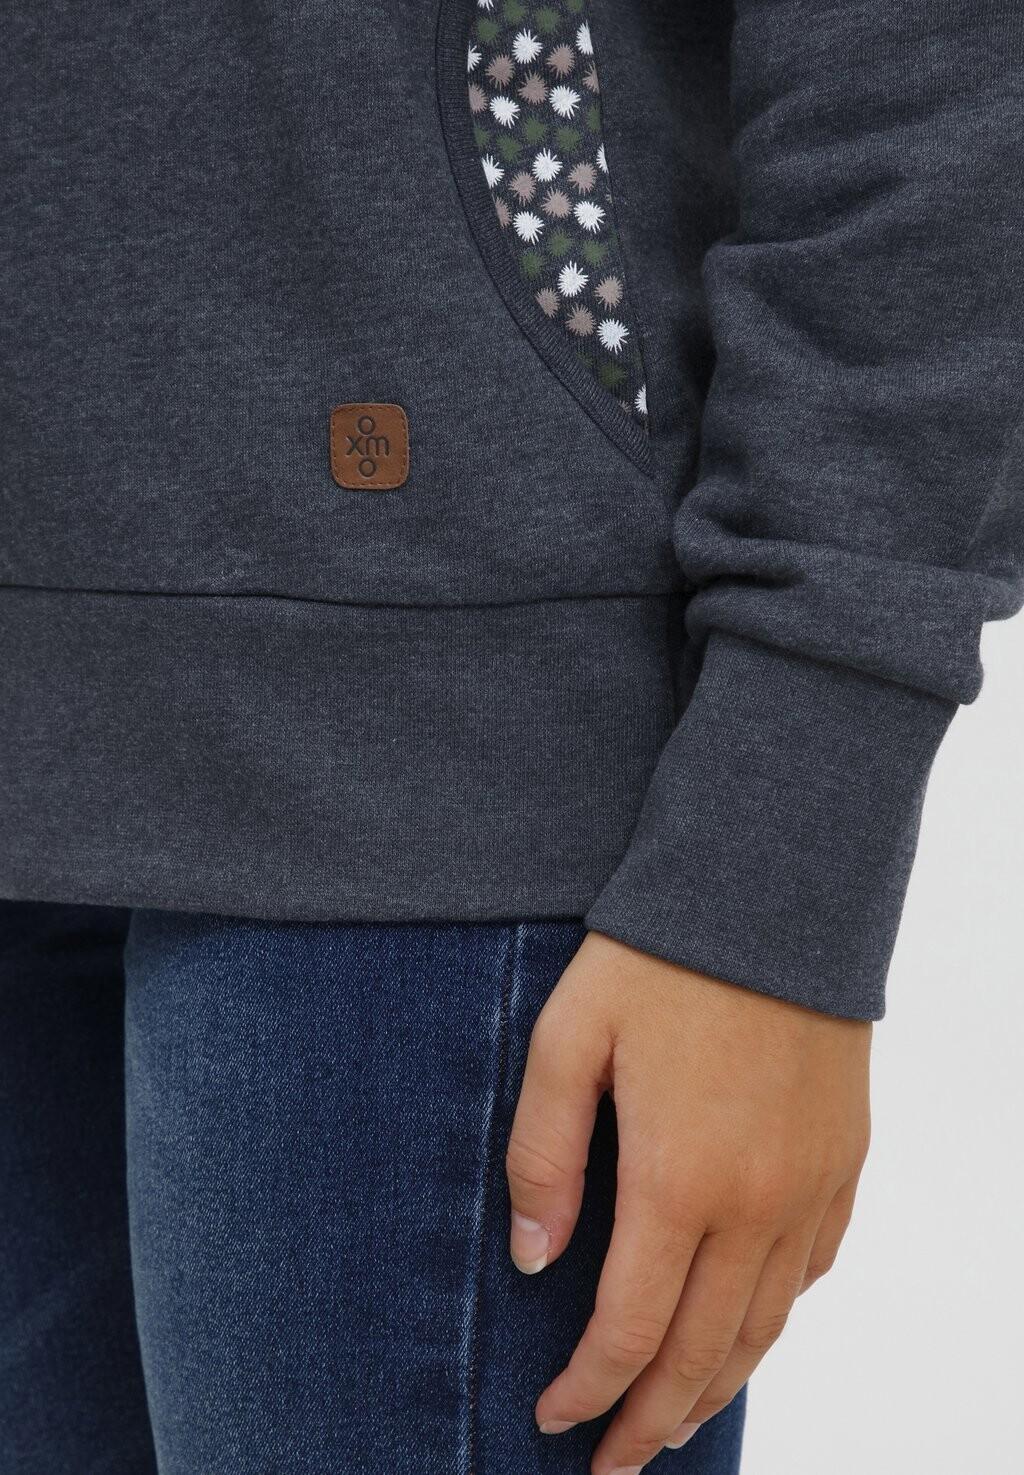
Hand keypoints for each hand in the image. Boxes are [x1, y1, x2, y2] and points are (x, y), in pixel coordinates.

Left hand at [506, 932, 870, 1472]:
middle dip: (651, 1419)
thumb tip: (533, 1262)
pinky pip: (816, 1265)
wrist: (770, 889)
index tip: (553, 1421)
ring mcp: (812, 1182)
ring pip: (768, 1324)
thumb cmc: (656, 957)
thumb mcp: (567, 1039)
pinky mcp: (844, 1154)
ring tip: (676, 1423)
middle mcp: (758, 1202)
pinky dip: (777, 1317)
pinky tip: (750, 1326)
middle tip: (613, 1464)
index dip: (589, 1389)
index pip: (629, 1327)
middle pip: (705, 1351)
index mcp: (680, 1179)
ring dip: (719, 1387)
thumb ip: (545, 1157)